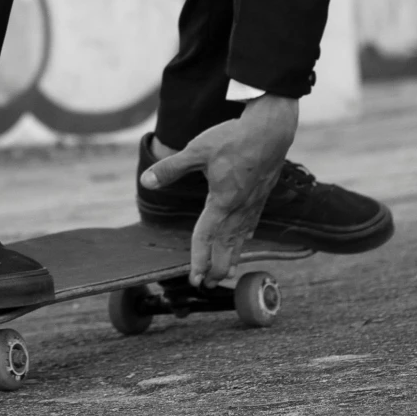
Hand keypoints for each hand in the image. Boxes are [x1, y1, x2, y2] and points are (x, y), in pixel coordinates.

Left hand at [142, 93, 299, 285]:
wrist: (270, 130)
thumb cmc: (233, 139)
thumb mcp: (197, 150)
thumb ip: (171, 168)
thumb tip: (146, 181)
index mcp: (222, 201)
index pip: (206, 237)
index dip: (199, 260)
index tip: (195, 279)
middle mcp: (239, 208)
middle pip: (226, 246)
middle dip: (217, 268)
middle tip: (208, 285)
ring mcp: (253, 204)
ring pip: (241, 239)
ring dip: (232, 258)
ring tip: (227, 275)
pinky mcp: (261, 196)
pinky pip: (252, 225)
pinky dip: (245, 239)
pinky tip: (245, 242)